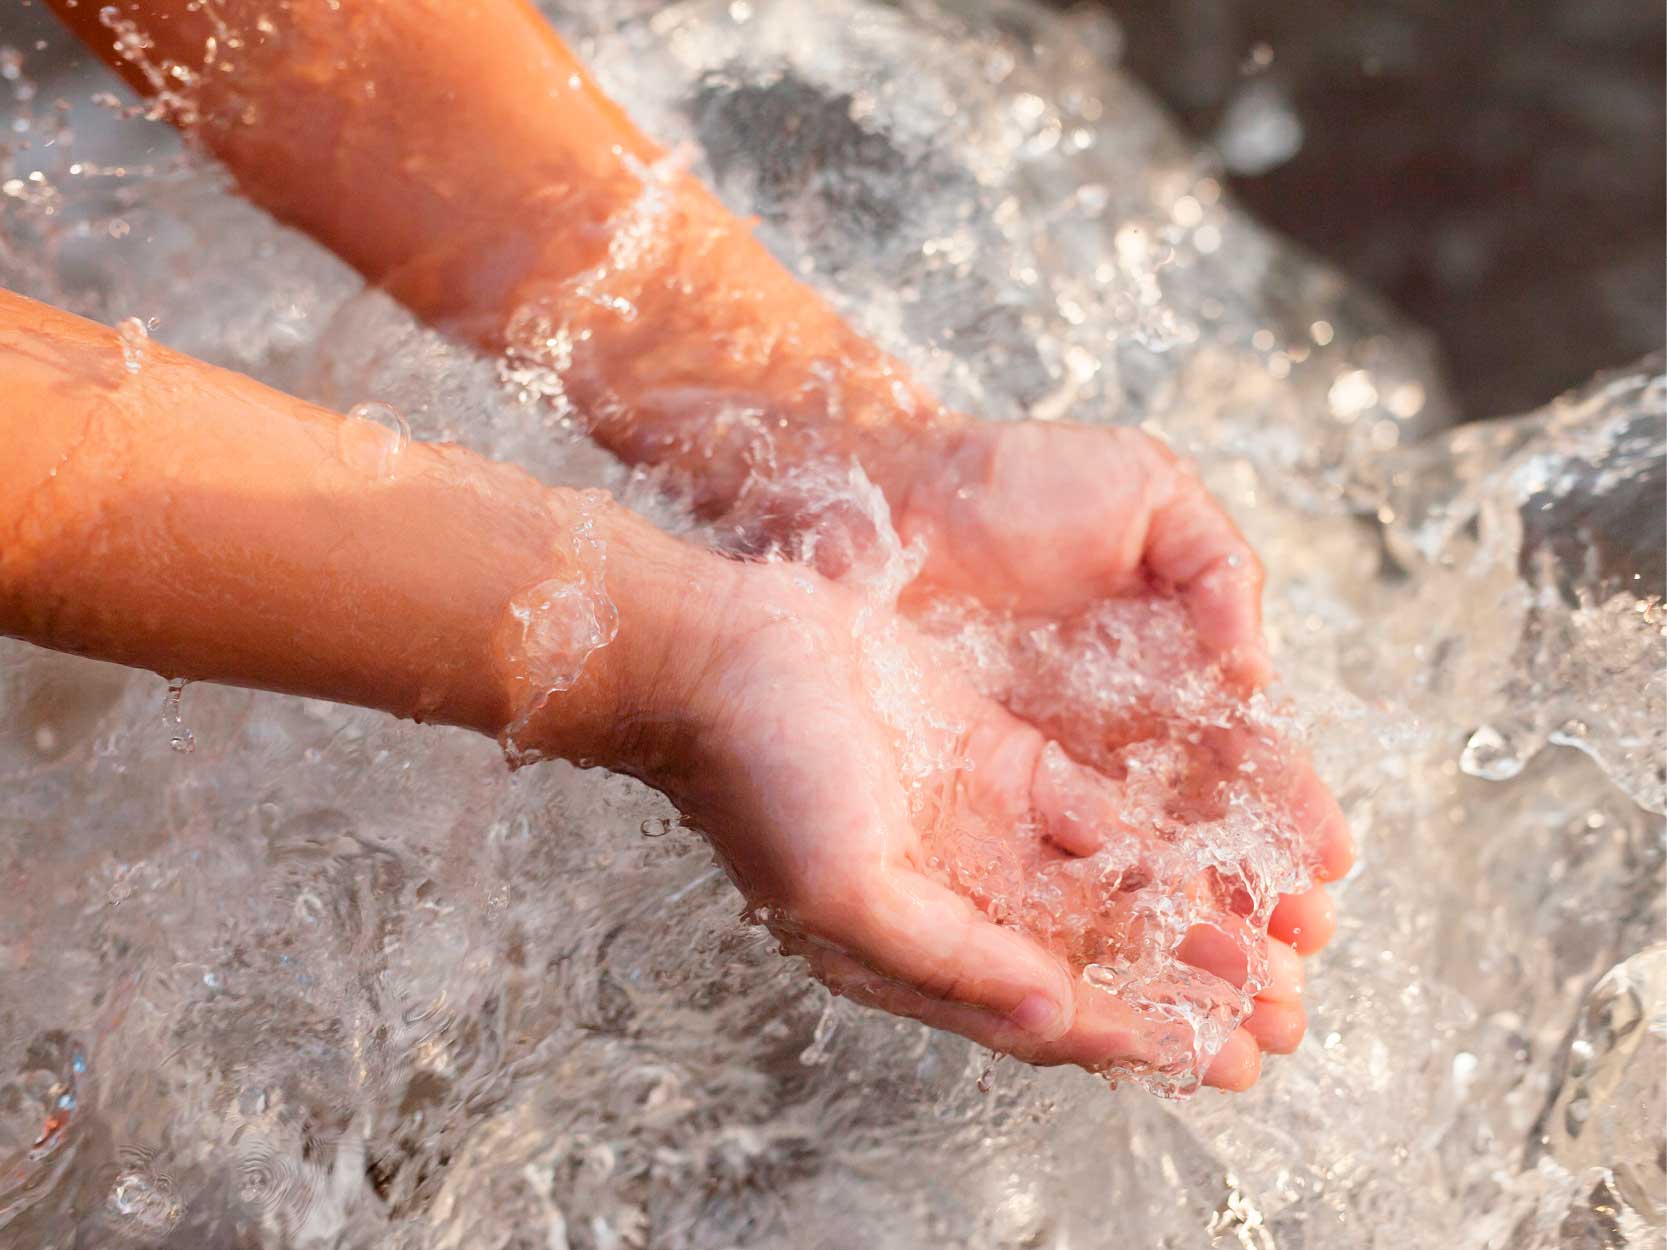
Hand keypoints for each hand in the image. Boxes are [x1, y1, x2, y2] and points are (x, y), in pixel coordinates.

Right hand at [575, 553, 1313, 1090]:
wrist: (719, 651)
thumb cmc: (757, 774)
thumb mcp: (843, 886)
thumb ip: (949, 957)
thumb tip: (1051, 1016)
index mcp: (910, 947)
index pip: (1041, 1012)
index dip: (1133, 1040)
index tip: (1218, 1060)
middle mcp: (952, 895)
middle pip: (1091, 958)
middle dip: (1181, 986)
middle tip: (1275, 1012)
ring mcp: (976, 822)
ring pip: (1102, 886)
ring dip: (1183, 913)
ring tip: (1271, 936)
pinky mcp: (993, 754)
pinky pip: (1088, 806)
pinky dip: (1148, 832)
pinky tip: (1213, 846)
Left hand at [890, 420, 1354, 950]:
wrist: (888, 493)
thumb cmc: (1014, 480)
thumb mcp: (1145, 492)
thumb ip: (1216, 566)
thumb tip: (1258, 667)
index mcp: (1175, 663)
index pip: (1247, 754)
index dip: (1288, 811)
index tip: (1329, 865)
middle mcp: (1123, 728)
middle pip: (1203, 827)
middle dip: (1254, 893)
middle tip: (1296, 960)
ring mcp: (1052, 760)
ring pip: (1135, 860)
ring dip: (1189, 923)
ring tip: (1234, 988)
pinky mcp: (982, 782)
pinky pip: (1046, 856)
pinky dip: (1091, 906)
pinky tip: (1128, 954)